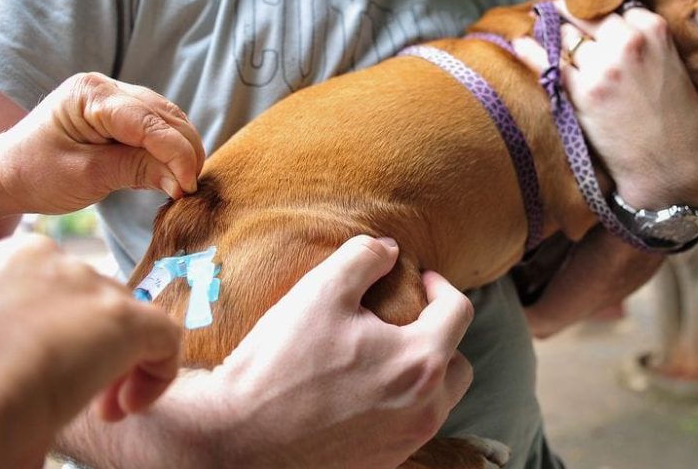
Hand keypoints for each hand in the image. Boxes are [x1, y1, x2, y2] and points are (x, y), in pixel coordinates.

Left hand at [0, 71, 205, 218]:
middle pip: (164, 115)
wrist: (4, 173)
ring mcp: (112, 96)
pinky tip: (172, 171)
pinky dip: (169, 147)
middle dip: (185, 150)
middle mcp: (105, 87)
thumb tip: (182, 181)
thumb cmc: (35, 174)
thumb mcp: (86, 177)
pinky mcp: (117, 113)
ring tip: (185, 182)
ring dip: (181, 148)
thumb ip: (136, 171)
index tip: (189, 185)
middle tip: (191, 188)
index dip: (176, 152)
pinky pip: (155, 126)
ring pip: (166, 118)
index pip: (148, 121)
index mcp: (90, 95)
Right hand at [208, 236, 474, 467]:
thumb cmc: (281, 362)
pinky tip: (362, 392)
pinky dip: (398, 405)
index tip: (418, 279)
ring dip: (421, 373)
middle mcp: (425, 409)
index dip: (440, 286)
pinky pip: (408, 427)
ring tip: (382, 356)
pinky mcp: (383, 463)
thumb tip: (389, 250)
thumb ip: (363, 258)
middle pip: (458, 364)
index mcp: (420, 362)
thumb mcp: (321, 290)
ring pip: (437, 400)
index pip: (458, 312)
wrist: (238, 437)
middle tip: (405, 320)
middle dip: (439, 336)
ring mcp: (406, 442)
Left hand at [514, 0, 697, 208]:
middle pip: (585, 15)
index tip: (581, 8)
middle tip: (554, 8)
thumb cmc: (674, 118)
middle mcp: (628, 43)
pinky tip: (521, 43)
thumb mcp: (669, 64)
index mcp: (653, 30)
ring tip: (539, 26)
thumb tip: (604, 22)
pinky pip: (548, 64)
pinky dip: (531, 52)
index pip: (613, 6)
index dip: (596, 11)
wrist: (672, 164)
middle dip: (568, 13)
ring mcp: (603, 67)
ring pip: (566, 37)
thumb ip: (642, 41)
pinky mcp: (583, 93)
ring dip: (552, 33)